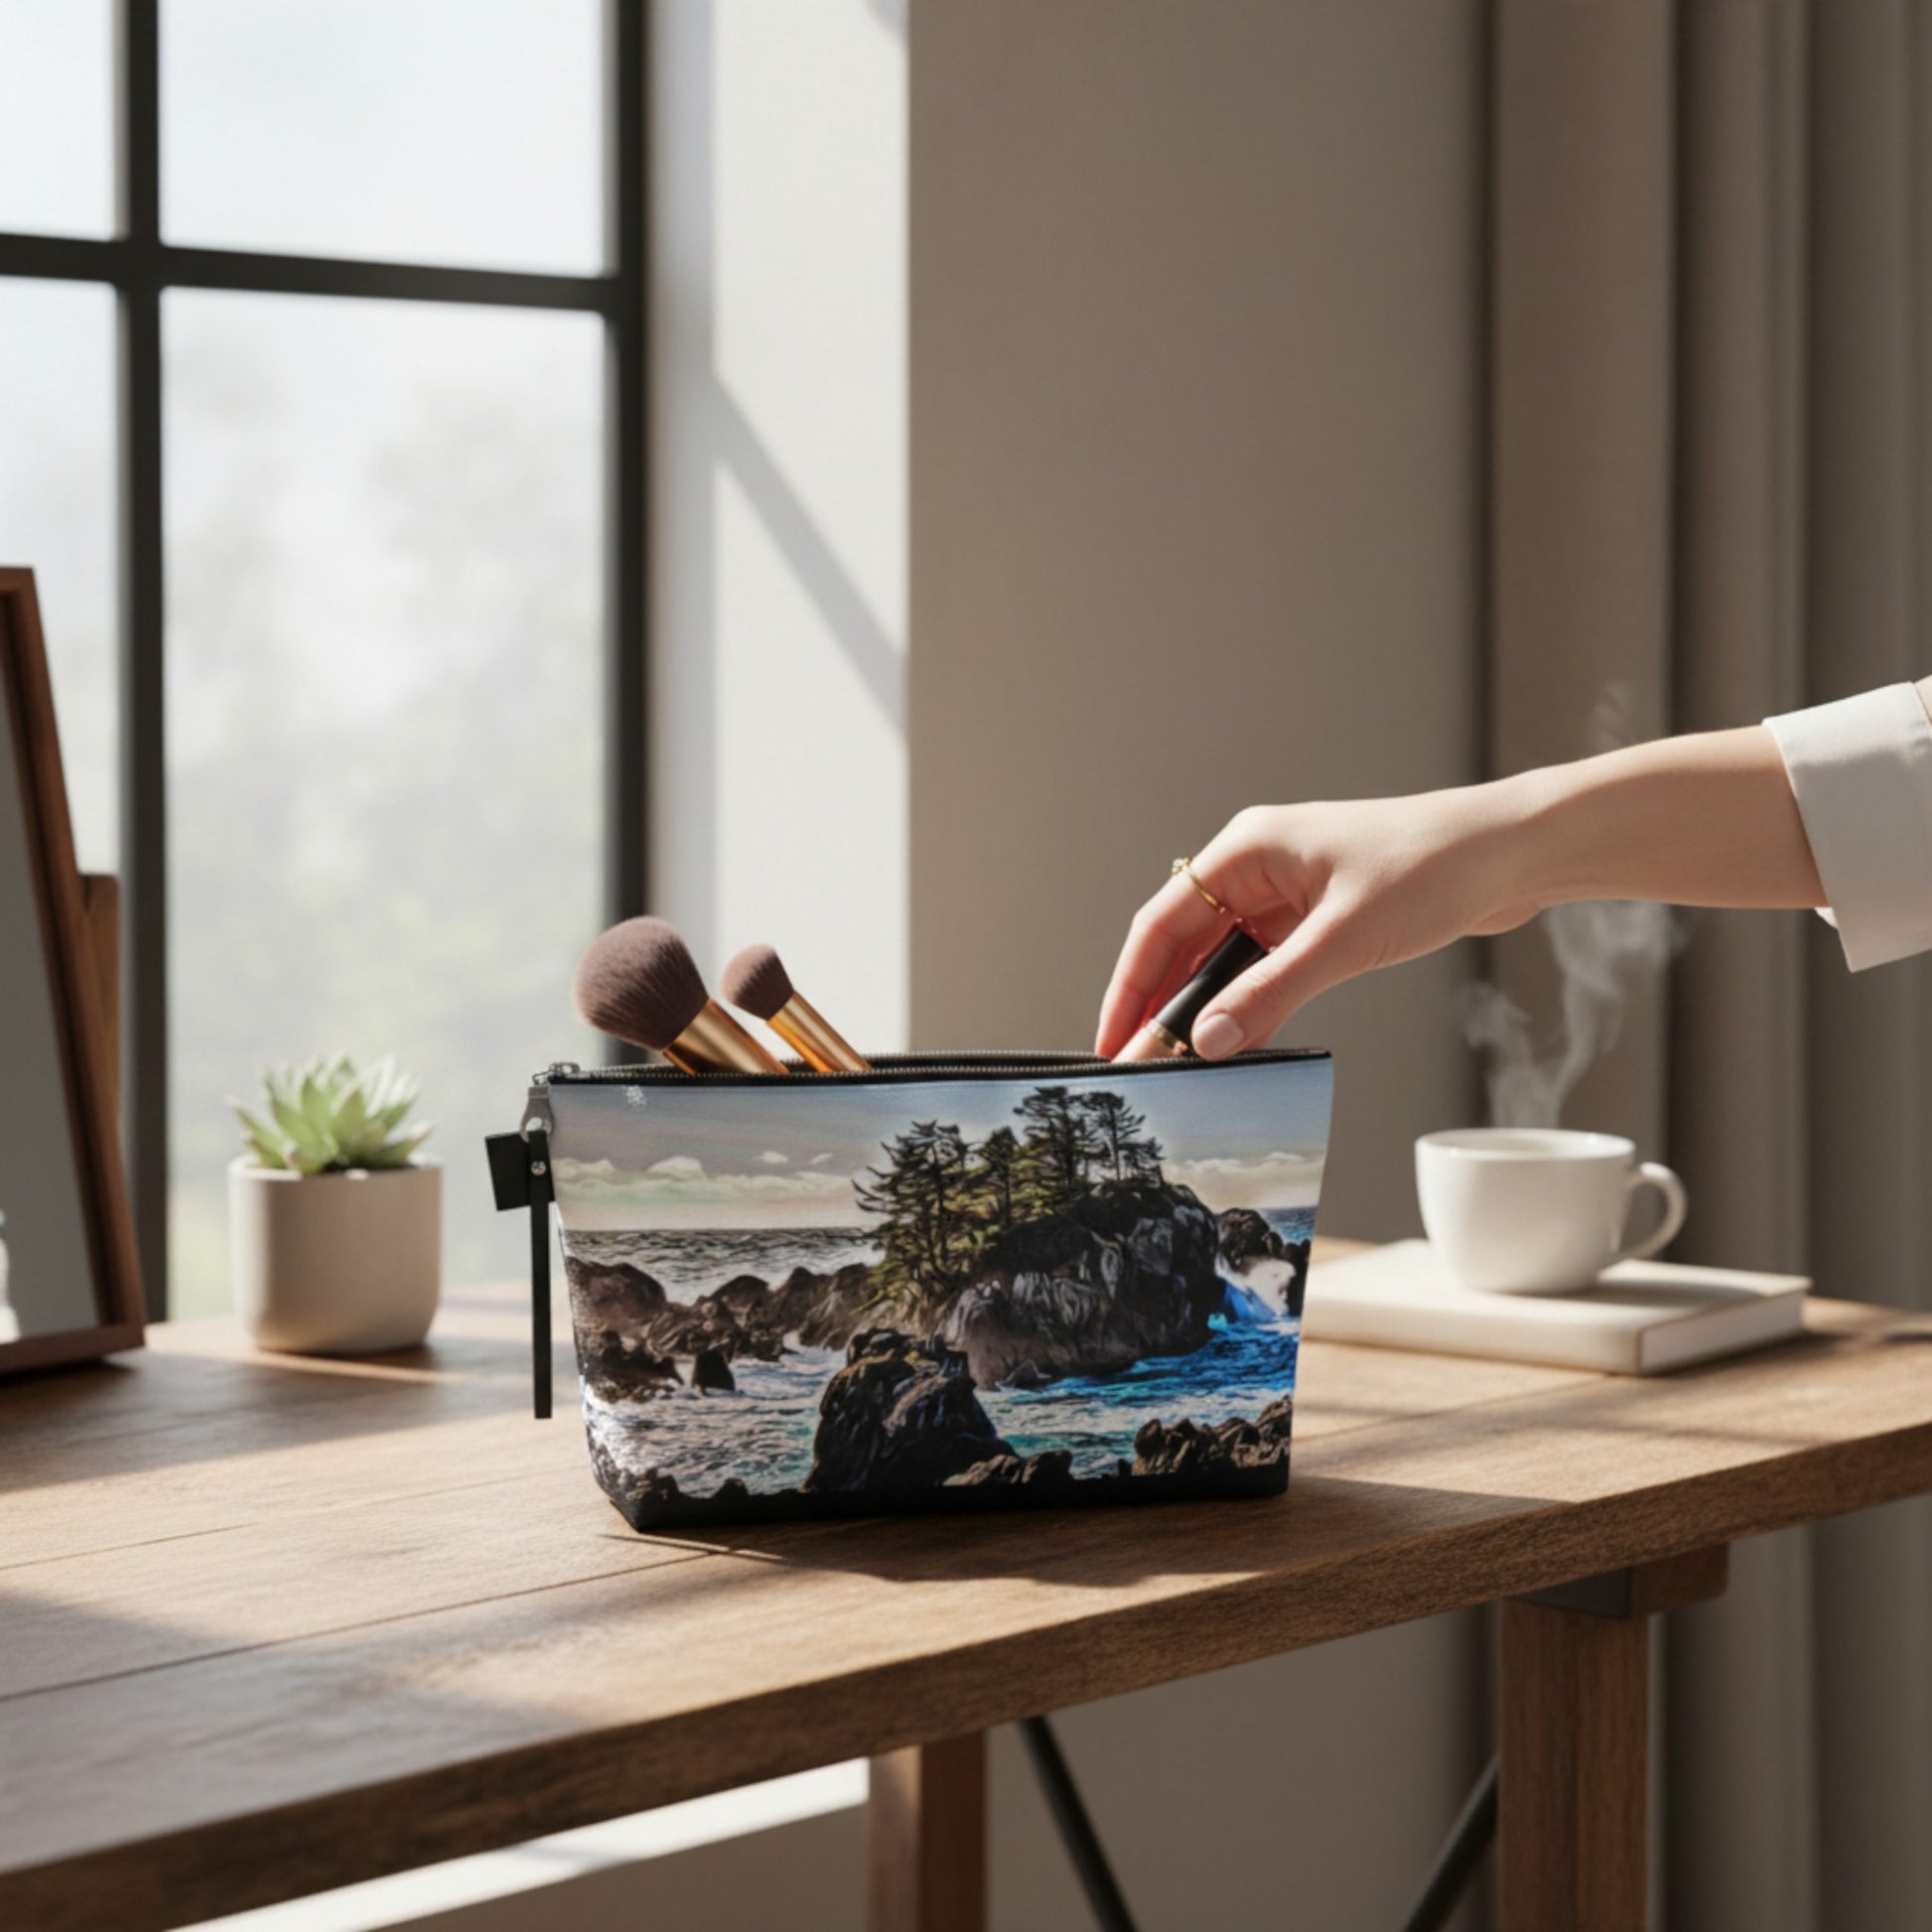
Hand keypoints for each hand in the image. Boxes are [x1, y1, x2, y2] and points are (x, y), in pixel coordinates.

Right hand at [1095, 786, 1541, 1059]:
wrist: (1512, 852)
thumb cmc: (1433, 868)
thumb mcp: (1343, 940)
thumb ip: (1271, 993)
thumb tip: (1209, 1042)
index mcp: (1247, 849)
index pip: (1162, 923)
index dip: (1131, 985)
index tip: (1115, 1038)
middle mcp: (1258, 866)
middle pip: (1185, 942)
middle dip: (1161, 1004)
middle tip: (1143, 1065)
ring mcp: (1289, 893)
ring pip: (1224, 958)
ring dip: (1204, 1007)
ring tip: (1183, 1063)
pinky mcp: (1320, 918)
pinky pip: (1264, 965)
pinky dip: (1246, 1002)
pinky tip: (1238, 1039)